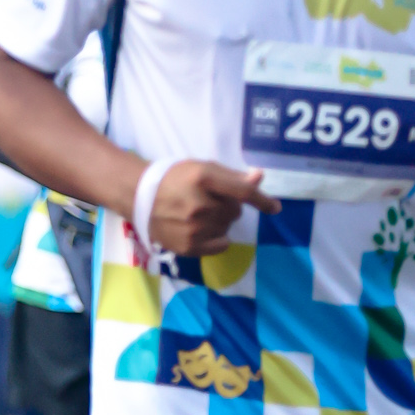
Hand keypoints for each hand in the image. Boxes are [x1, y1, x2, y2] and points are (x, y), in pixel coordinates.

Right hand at [141, 160, 280, 258]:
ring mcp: (193, 228)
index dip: (262, 200)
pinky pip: (221, 245)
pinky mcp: (188, 246)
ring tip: (199, 215)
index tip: (275, 208)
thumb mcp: (201, 168)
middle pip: (235, 211)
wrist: (139, 197)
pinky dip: (218, 238)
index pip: (243, 192)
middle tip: (209, 201)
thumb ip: (231, 175)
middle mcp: (199, 205)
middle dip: (228, 206)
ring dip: (221, 221)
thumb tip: (259, 178)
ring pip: (228, 228)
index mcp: (202, 179)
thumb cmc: (174, 178)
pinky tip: (201, 230)